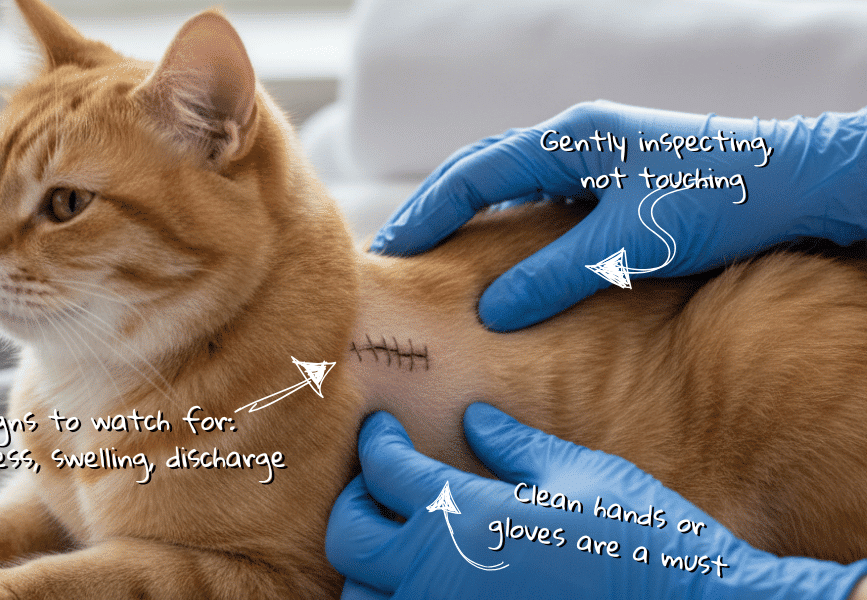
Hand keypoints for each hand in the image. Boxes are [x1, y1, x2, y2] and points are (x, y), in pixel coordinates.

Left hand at [327, 405, 866, 598]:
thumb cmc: (640, 539)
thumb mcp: (579, 475)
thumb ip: (513, 446)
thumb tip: (473, 418)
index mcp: (465, 518)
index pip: (385, 470)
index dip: (376, 441)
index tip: (383, 429)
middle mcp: (439, 577)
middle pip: (348, 537)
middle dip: (353, 502)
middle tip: (377, 485)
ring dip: (369, 569)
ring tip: (399, 545)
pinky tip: (427, 584)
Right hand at [370, 101, 866, 329]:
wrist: (796, 181)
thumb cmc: (719, 199)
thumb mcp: (629, 242)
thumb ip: (555, 276)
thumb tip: (490, 312)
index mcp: (568, 140)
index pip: (472, 175)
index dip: (424, 214)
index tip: (389, 253)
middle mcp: (573, 141)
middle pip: (480, 171)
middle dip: (434, 211)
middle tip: (396, 254)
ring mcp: (592, 158)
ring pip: (509, 185)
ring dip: (469, 218)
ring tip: (435, 258)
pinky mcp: (611, 181)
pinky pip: (540, 202)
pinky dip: (508, 227)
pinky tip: (500, 257)